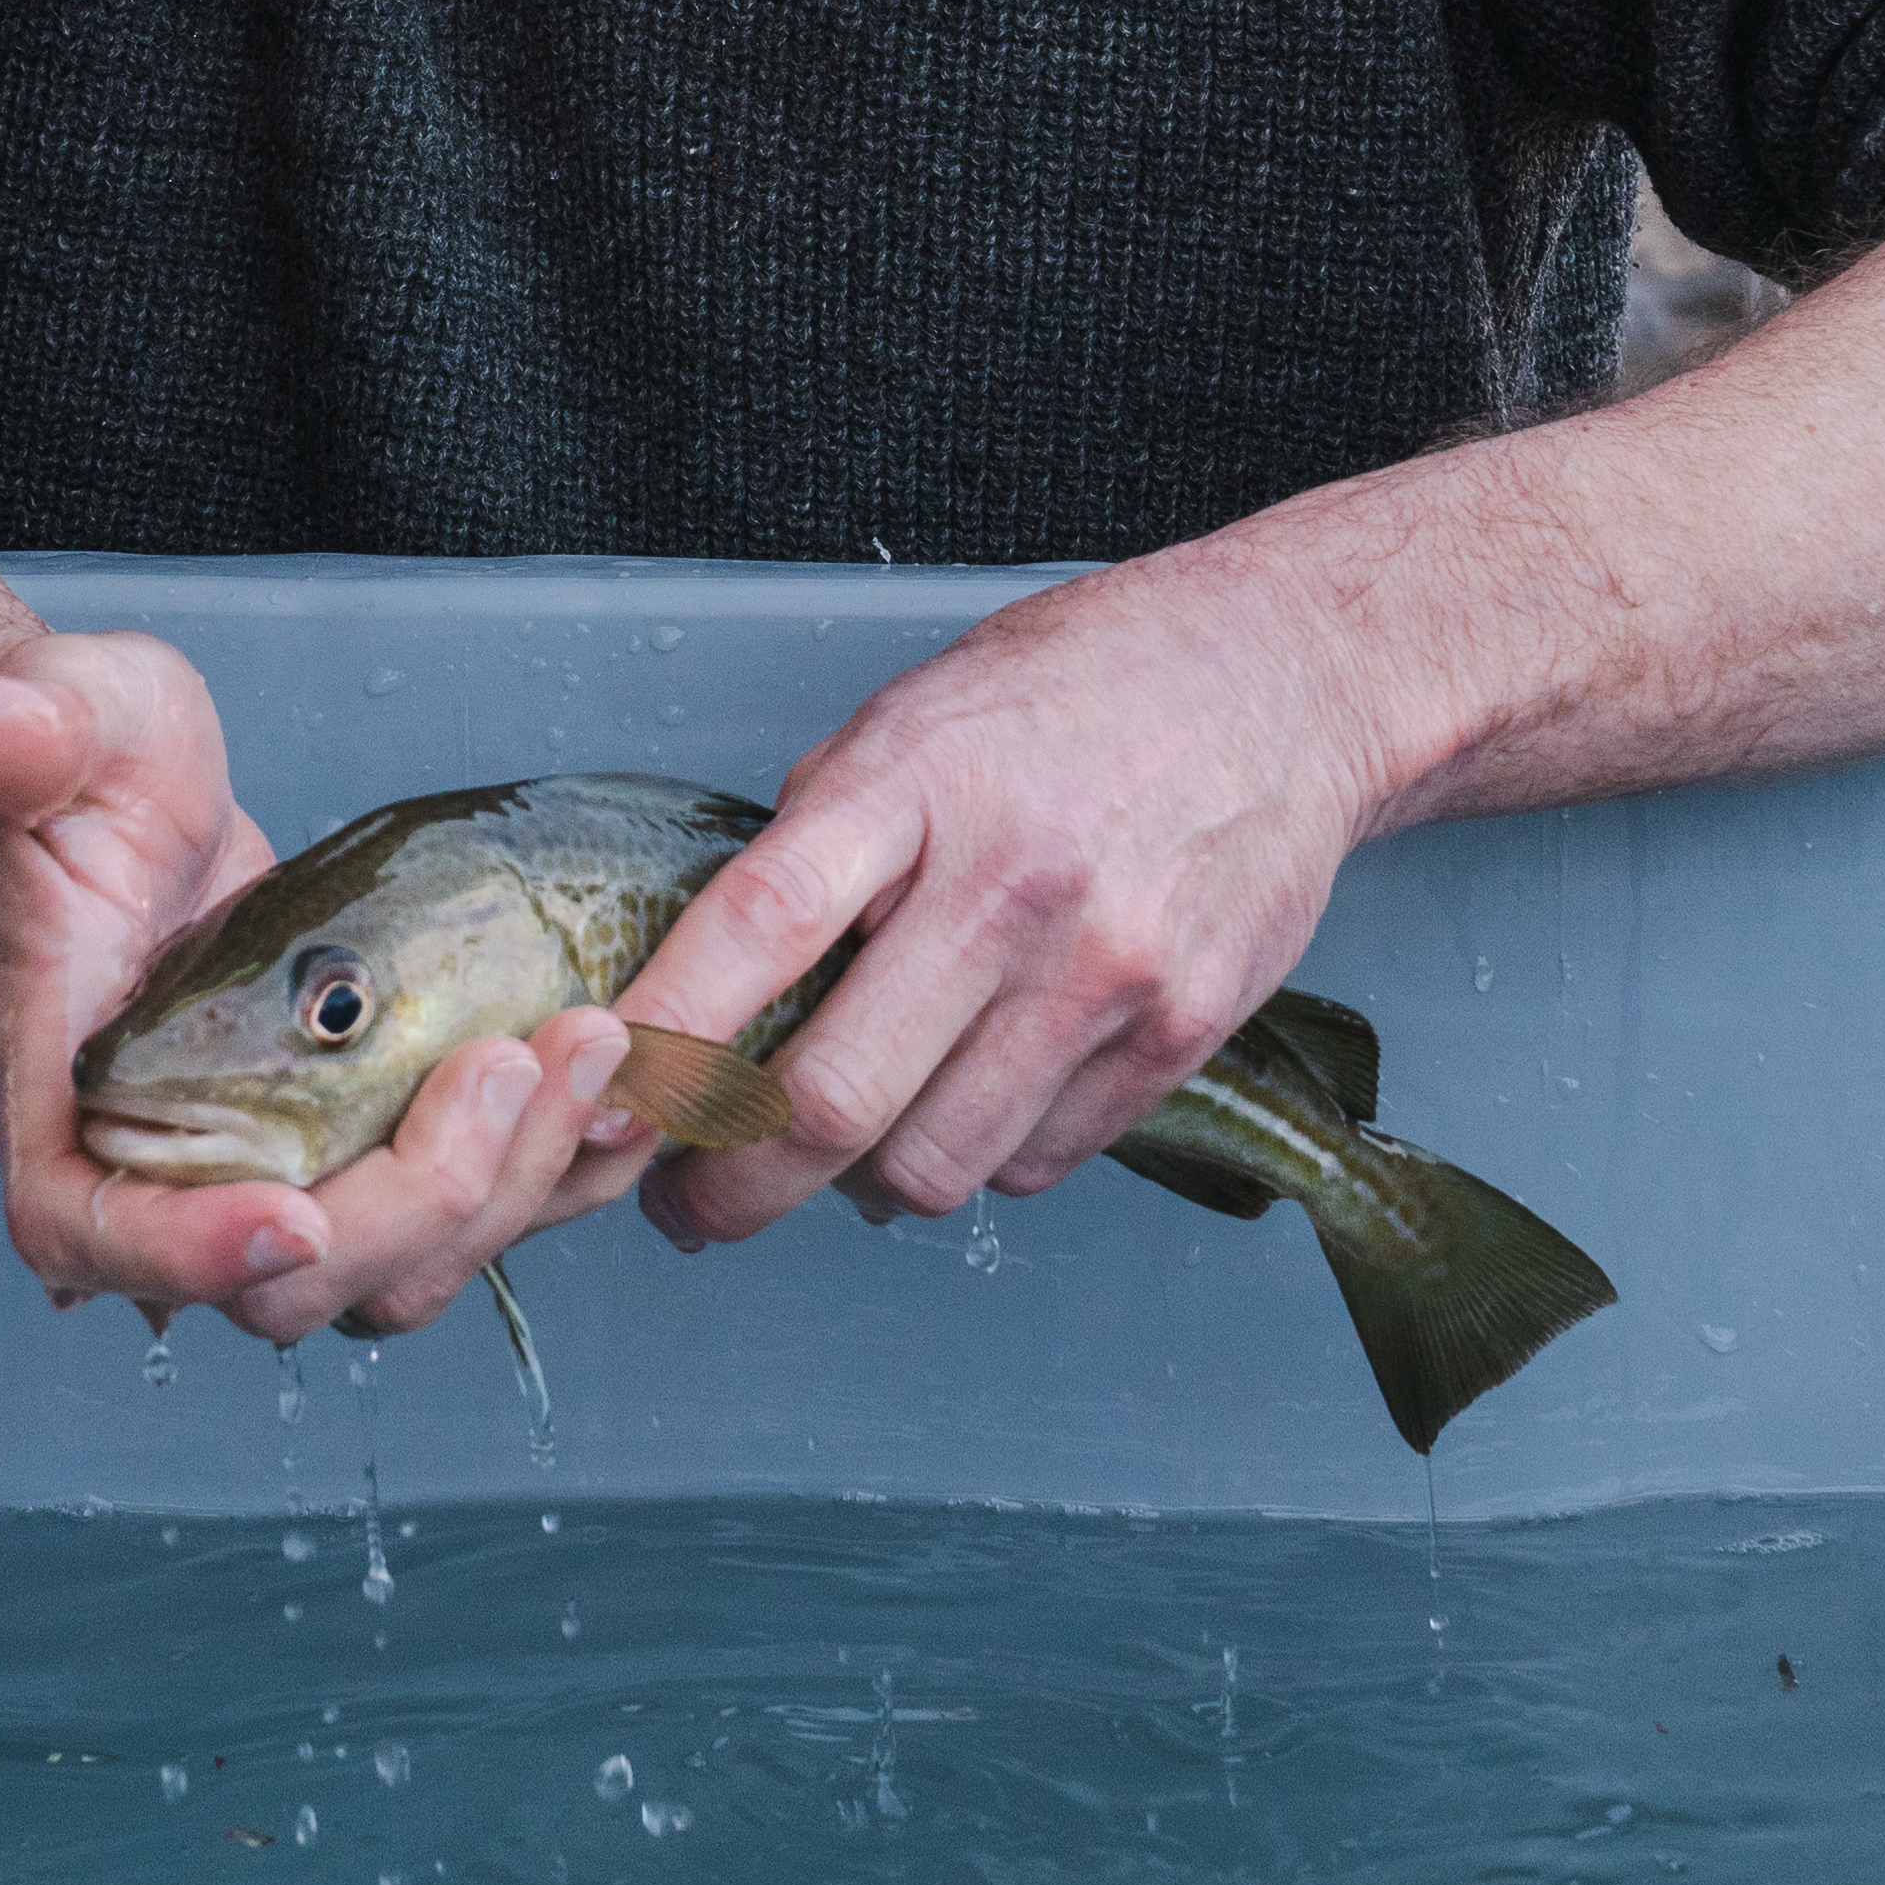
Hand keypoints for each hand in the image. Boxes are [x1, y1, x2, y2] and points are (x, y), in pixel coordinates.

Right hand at [0, 629, 665, 1349]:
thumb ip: (19, 732)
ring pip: (393, 1272)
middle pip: (286, 1282)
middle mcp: (168, 1163)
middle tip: (508, 1061)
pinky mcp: (359, 1142)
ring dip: (511, 1190)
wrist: (121, 781)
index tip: (294, 1211)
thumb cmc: (72, 758)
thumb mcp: (54, 720)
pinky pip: (458, 1214)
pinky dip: (547, 1168)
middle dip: (416, 1202)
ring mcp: (270, 1167)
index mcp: (64, 1088)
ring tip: (592, 1043)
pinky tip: (622, 1074)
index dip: (189, 1255)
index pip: (92, 1231)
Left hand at [610, 532, 1417, 1245]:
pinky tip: (965, 1103)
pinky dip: (979, 1158)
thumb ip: (820, 839)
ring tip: (837, 1155)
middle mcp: (1012, 884)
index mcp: (914, 781)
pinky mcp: (1181, 1033)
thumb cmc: (1077, 690)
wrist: (1284, 679)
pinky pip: (1038, 1159)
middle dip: (732, 1188)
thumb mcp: (915, 716)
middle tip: (689, 1206)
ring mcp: (1106, 969)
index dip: (664, 1045)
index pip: (757, 929)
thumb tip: (713, 985)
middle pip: (836, 1099)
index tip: (601, 1119)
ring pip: (933, 1164)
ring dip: (859, 1188)